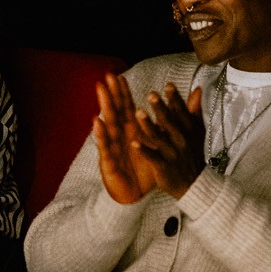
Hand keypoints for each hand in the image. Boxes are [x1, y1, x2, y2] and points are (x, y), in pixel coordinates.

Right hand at [93, 74, 162, 204]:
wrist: (136, 195)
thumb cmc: (144, 168)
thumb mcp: (157, 145)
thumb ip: (164, 125)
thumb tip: (173, 108)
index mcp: (130, 131)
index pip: (125, 108)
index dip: (122, 93)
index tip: (119, 76)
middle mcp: (119, 136)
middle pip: (115, 112)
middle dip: (111, 94)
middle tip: (107, 77)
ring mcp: (112, 147)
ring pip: (108, 124)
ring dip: (104, 107)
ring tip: (101, 92)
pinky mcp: (108, 161)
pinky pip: (105, 147)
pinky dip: (101, 134)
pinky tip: (97, 122)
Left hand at [129, 83, 205, 200]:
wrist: (194, 183)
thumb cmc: (193, 153)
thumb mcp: (197, 131)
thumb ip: (194, 110)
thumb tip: (197, 89)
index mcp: (190, 129)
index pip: (182, 111)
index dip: (175, 98)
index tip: (168, 85)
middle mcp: (182, 140)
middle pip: (170, 122)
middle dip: (161, 108)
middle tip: (151, 95)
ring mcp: (173, 154)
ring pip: (160, 138)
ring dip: (149, 125)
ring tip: (138, 113)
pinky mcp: (164, 167)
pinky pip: (153, 157)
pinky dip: (144, 151)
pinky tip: (133, 143)